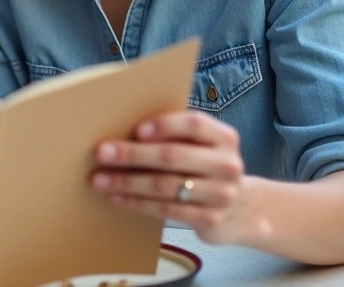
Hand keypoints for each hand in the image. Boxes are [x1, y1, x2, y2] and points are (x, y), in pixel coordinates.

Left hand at [91, 110, 259, 245]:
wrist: (242, 211)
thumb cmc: (207, 169)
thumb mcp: (204, 148)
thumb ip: (177, 137)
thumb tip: (124, 132)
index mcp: (224, 138)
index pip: (194, 124)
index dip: (164, 125)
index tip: (136, 130)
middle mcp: (227, 164)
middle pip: (173, 156)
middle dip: (132, 154)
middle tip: (102, 153)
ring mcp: (221, 194)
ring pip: (165, 185)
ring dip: (128, 182)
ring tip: (101, 179)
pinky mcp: (210, 220)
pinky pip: (166, 210)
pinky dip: (137, 203)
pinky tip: (118, 198)